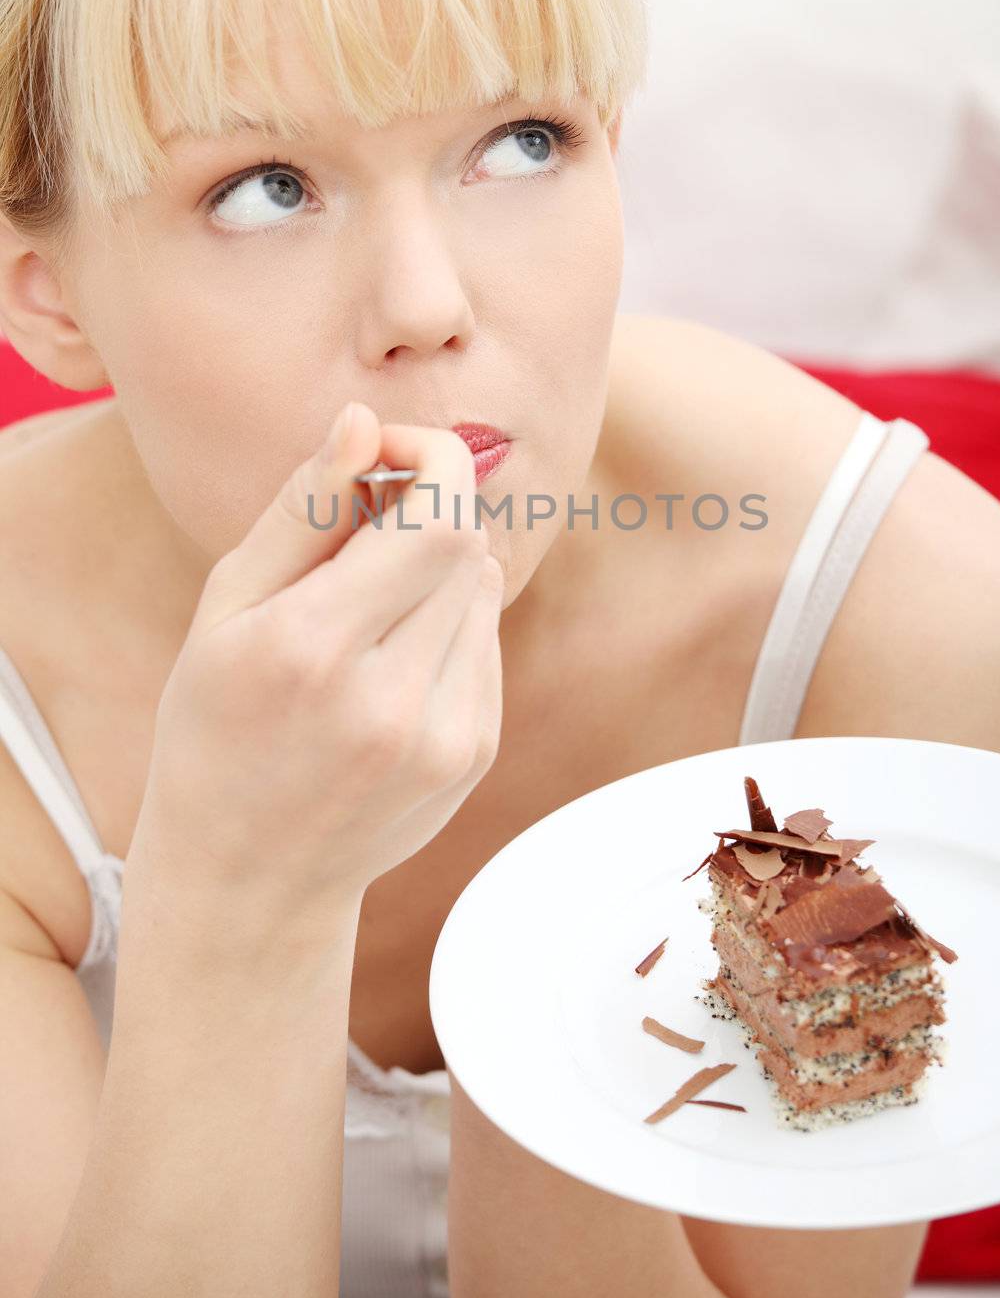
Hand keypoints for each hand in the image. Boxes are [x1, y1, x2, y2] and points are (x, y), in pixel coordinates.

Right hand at [127, 401, 504, 942]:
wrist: (248, 876)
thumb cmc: (216, 723)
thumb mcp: (225, 609)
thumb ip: (301, 508)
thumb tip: (366, 421)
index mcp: (311, 649)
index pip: (438, 513)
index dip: (428, 458)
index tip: (382, 456)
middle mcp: (390, 699)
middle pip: (466, 542)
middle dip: (423, 508)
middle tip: (361, 528)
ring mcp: (443, 737)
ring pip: (481, 586)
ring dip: (436, 567)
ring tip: (366, 607)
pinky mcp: (473, 755)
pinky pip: (485, 641)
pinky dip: (448, 623)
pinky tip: (388, 662)